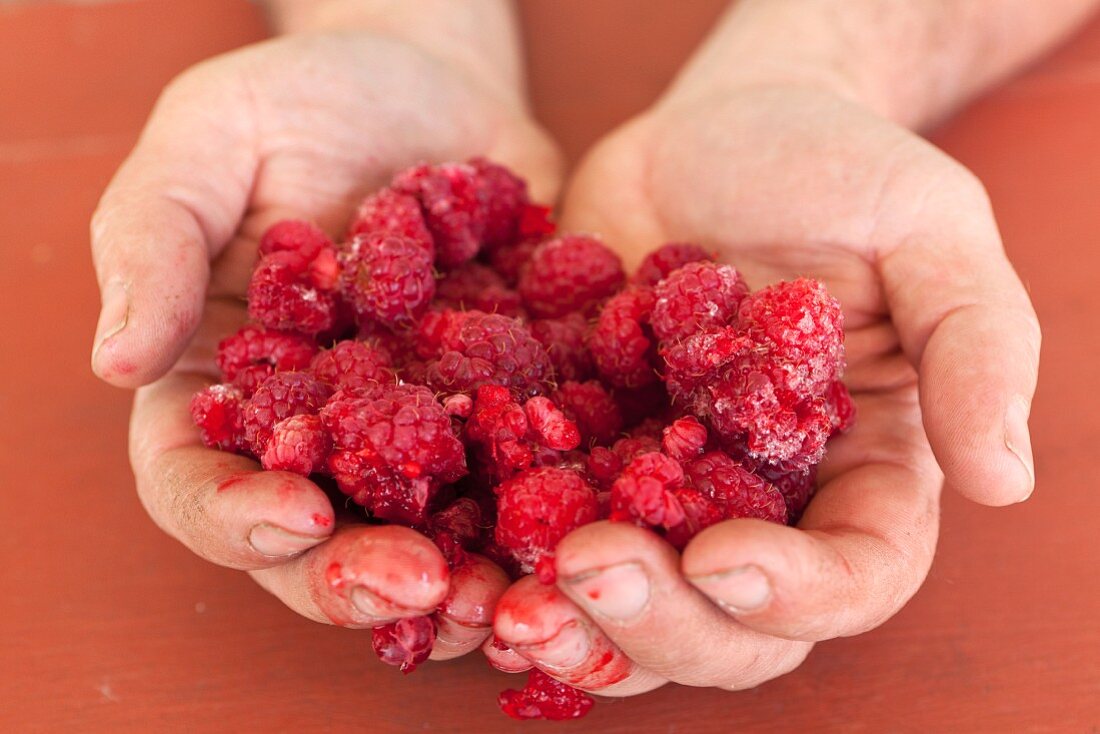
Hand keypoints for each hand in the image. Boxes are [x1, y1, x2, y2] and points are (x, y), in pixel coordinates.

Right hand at [90, 27, 558, 656]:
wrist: (436, 85)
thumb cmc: (306, 98)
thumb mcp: (210, 138)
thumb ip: (154, 239)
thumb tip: (115, 362)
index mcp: (221, 385)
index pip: (198, 483)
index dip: (235, 519)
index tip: (297, 516)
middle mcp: (314, 429)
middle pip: (315, 542)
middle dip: (360, 581)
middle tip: (423, 591)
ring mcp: (412, 431)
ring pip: (421, 540)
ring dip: (459, 587)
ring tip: (507, 602)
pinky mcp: (498, 413)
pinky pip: (517, 486)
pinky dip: (540, 527)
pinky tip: (577, 543)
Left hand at [492, 82, 1038, 692]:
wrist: (714, 133)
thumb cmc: (837, 168)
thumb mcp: (928, 230)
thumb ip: (978, 346)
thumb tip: (1007, 481)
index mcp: (862, 470)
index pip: (854, 574)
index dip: (795, 593)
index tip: (719, 555)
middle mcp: (763, 503)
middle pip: (733, 626)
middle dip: (663, 623)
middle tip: (587, 569)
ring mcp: (663, 490)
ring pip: (632, 611)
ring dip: (574, 629)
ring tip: (508, 610)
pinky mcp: (580, 456)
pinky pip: (542, 536)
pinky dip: (503, 563)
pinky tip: (458, 563)